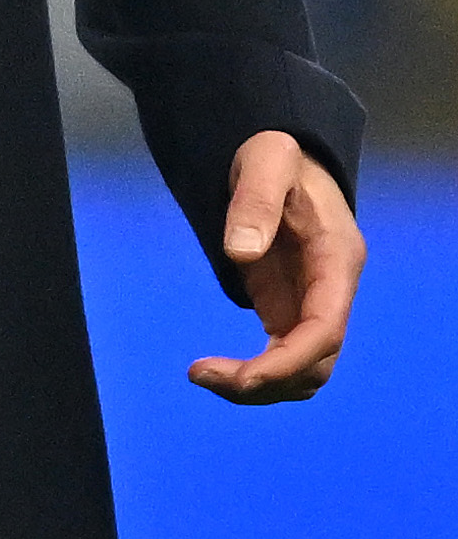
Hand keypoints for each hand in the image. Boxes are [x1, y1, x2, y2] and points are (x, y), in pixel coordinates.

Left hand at [186, 130, 361, 404]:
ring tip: (202, 375)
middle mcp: (332, 290)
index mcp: (336, 261)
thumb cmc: (274, 153)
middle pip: (316, 362)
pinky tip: (217, 371)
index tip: (244, 378)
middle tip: (201, 375)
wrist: (278, 154)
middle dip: (267, 381)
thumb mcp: (266, 160)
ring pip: (303, 369)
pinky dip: (257, 374)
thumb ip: (255, 201)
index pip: (326, 329)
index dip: (289, 362)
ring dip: (260, 386)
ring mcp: (313, 302)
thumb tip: (240, 253)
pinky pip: (284, 356)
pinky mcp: (289, 306)